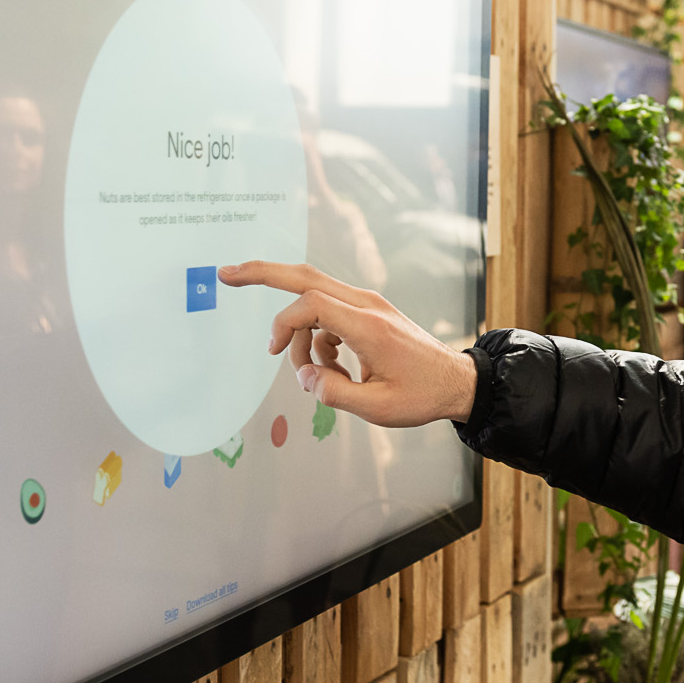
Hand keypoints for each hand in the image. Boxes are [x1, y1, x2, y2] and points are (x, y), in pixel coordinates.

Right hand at [217, 261, 478, 426]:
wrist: (457, 382)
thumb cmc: (422, 395)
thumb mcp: (377, 408)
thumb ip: (334, 393)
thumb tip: (304, 377)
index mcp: (368, 325)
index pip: (310, 303)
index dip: (283, 325)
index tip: (274, 354)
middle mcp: (367, 305)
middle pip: (305, 276)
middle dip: (263, 273)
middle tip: (226, 273)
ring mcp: (369, 304)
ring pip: (314, 297)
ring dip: (300, 334)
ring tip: (315, 374)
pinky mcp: (370, 311)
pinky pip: (329, 314)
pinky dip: (319, 338)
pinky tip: (334, 369)